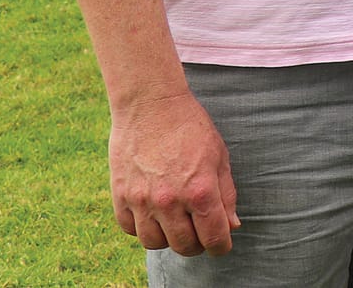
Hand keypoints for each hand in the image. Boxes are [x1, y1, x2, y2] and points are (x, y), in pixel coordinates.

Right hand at [109, 90, 238, 255]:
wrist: (152, 105)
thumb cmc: (191, 128)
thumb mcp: (220, 157)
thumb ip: (226, 194)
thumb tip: (232, 226)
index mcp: (200, 190)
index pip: (214, 238)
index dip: (221, 246)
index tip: (221, 245)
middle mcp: (170, 200)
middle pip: (184, 246)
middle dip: (197, 245)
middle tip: (200, 233)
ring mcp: (142, 200)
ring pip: (154, 243)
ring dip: (168, 238)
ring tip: (176, 223)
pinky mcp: (120, 195)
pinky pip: (129, 229)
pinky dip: (142, 227)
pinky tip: (153, 213)